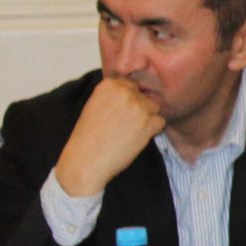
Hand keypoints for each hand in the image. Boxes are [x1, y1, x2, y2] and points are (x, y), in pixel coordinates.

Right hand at [54, 77, 164, 197]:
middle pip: (144, 97)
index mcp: (109, 85)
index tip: (120, 114)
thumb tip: (133, 91)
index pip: (131, 86)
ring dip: (147, 120)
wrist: (85, 161)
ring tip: (130, 133)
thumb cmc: (87, 137)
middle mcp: (124, 91)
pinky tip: (136, 139)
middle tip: (124, 127)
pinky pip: (160, 122)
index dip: (128, 101)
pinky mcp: (148, 122)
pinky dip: (153, 132)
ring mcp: (138, 106)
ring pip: (154, 108)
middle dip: (139, 110)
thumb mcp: (94, 106)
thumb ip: (113, 96)